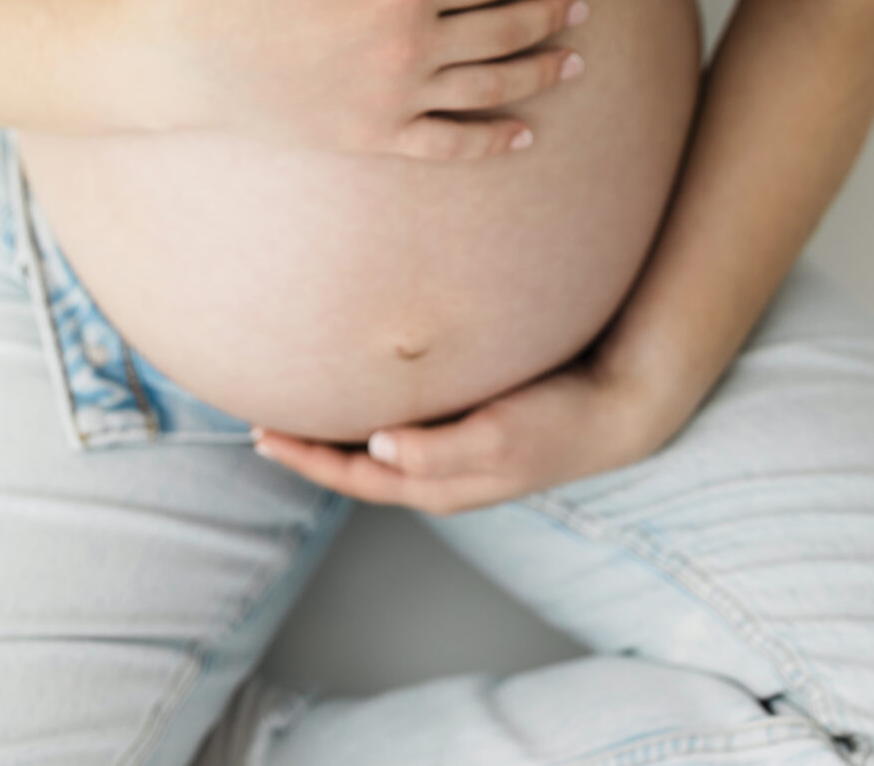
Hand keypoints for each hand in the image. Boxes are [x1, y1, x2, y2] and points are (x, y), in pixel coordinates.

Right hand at [158, 0, 588, 161]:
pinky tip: (524, 135)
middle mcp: (410, 46)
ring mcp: (397, 97)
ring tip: (573, 64)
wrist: (206, 58)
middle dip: (547, 19)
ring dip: (539, 74)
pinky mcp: (379, 138)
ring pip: (490, 88)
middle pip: (502, 32)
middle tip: (578, 11)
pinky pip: (450, 143)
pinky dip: (492, 141)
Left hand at [247, 350, 678, 513]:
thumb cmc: (557, 422)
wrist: (613, 405)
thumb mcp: (499, 438)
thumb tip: (380, 449)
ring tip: (296, 406)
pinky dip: (368, 414)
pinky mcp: (467, 424)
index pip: (354, 477)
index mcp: (437, 483)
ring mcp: (452, 452)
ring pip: (375, 450)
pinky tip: (361, 390)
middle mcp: (437, 473)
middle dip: (308, 449)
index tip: (261, 434)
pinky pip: (401, 427)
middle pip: (355, 469)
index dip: (306, 459)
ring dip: (334, 433)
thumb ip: (440, 449)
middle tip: (260, 421)